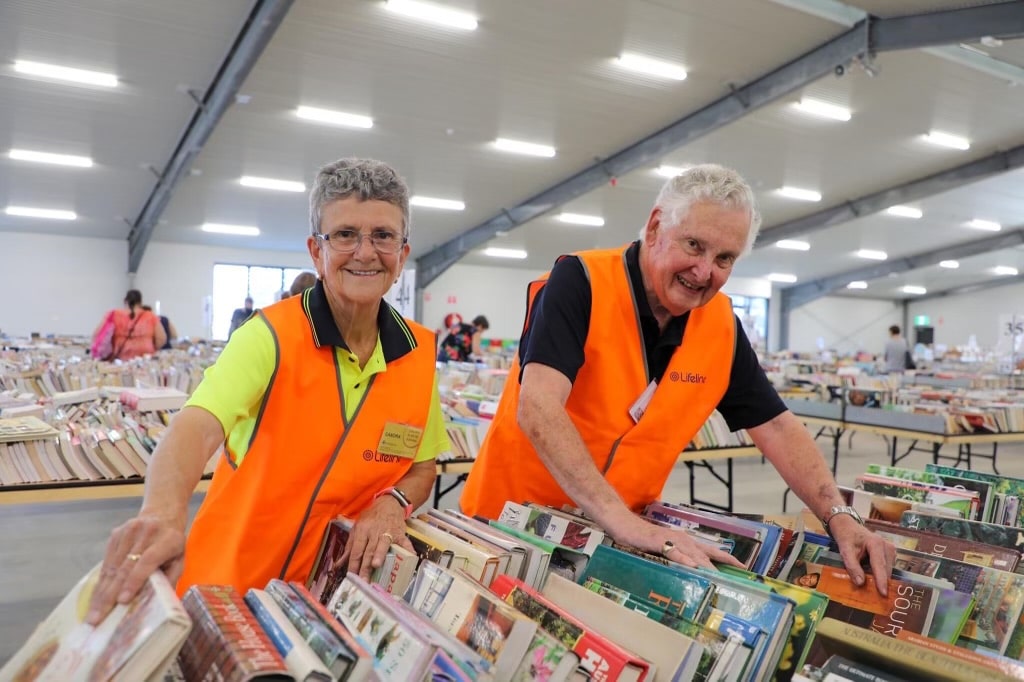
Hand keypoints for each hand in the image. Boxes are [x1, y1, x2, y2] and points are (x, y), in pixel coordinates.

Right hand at [85, 514, 185, 624]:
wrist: (162, 515)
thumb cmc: (173, 545)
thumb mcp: (180, 560)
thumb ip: (171, 579)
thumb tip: (158, 605)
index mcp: (167, 540)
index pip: (147, 561)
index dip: (134, 581)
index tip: (122, 601)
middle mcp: (146, 533)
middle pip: (125, 567)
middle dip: (110, 596)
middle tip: (98, 618)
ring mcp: (128, 532)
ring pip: (112, 567)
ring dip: (101, 593)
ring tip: (93, 614)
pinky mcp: (115, 535)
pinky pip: (106, 562)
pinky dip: (101, 582)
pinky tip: (95, 598)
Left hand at [343, 497, 411, 578]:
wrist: (389, 503)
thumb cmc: (371, 517)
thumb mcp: (357, 528)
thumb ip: (350, 546)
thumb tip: (340, 564)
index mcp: (362, 530)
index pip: (357, 549)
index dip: (354, 563)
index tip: (352, 576)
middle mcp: (375, 531)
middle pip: (369, 550)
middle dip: (365, 565)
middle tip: (364, 579)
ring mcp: (389, 531)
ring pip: (383, 544)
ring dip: (380, 554)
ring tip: (376, 565)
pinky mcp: (401, 533)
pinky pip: (405, 542)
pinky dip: (408, 549)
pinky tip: (410, 557)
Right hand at [615, 516, 744, 569]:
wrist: (623, 524)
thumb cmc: (643, 539)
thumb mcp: (663, 551)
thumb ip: (677, 560)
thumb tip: (691, 575)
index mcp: (686, 542)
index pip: (711, 551)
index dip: (728, 559)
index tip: (743, 568)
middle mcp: (683, 539)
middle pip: (707, 554)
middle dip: (722, 566)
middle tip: (737, 578)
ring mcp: (671, 539)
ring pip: (693, 554)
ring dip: (707, 566)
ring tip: (719, 577)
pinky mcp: (658, 542)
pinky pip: (674, 552)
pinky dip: (684, 560)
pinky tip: (693, 567)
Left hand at [830, 515, 894, 595]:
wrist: (848, 527)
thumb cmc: (846, 537)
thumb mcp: (845, 551)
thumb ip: (852, 566)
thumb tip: (860, 583)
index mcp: (876, 543)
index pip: (879, 565)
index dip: (881, 580)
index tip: (883, 593)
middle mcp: (887, 546)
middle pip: (885, 569)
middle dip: (881, 582)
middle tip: (876, 597)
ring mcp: (890, 549)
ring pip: (887, 570)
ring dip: (880, 578)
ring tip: (873, 588)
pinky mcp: (890, 553)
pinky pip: (886, 567)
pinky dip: (880, 574)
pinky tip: (873, 578)